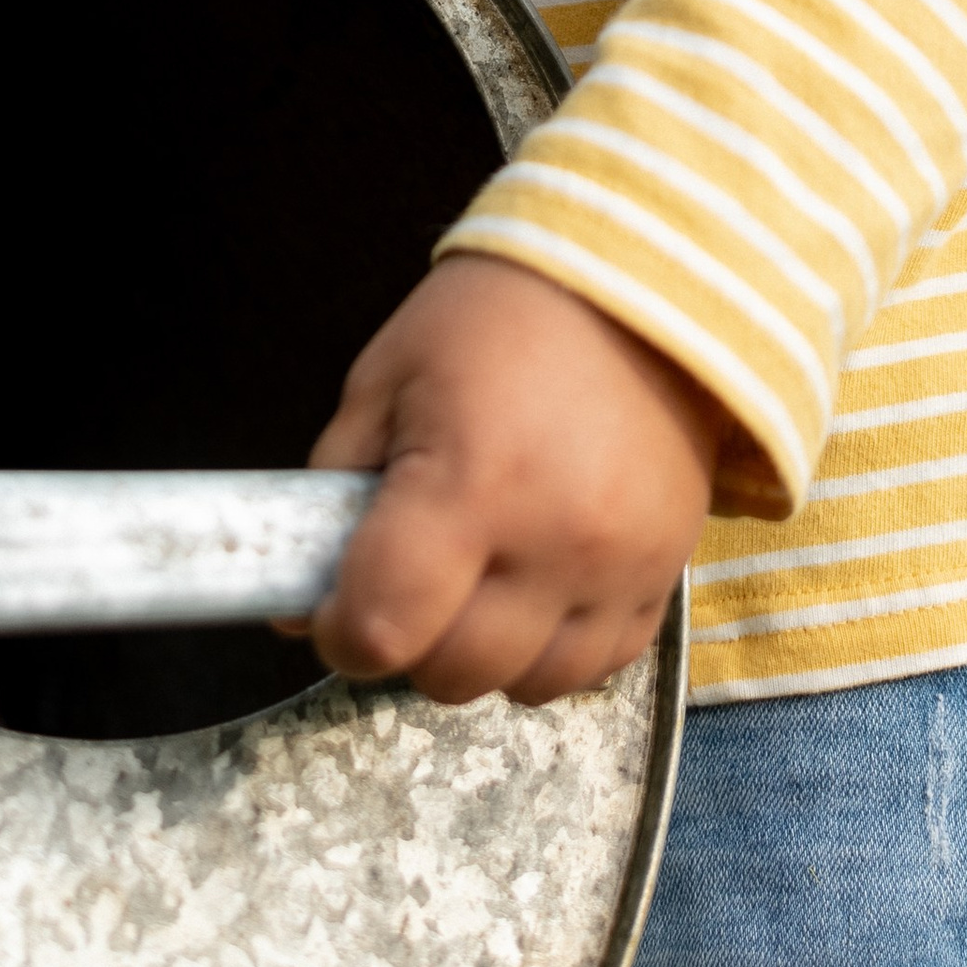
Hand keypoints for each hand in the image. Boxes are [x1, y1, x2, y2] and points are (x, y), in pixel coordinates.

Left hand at [302, 253, 724, 706]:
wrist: (634, 281)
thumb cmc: (494, 320)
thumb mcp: (387, 377)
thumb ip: (333, 486)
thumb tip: (301, 599)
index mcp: (471, 486)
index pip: (383, 628)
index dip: (341, 631)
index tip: (336, 603)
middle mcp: (553, 542)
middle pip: (452, 671)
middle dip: (410, 639)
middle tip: (410, 579)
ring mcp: (620, 564)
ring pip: (528, 685)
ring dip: (488, 652)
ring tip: (482, 580)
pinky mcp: (665, 570)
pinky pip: (599, 664)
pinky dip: (558, 646)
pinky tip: (541, 585)